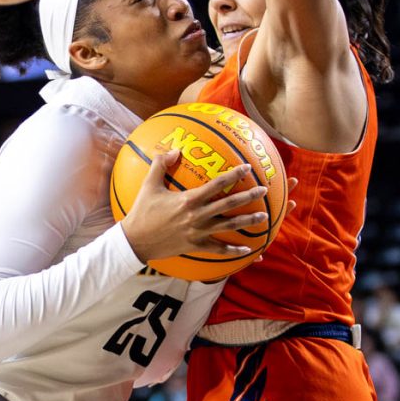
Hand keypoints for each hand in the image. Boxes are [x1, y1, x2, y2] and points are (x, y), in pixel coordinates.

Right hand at [121, 150, 268, 261]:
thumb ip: (161, 164)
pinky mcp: (196, 246)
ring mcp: (198, 232)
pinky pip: (218, 249)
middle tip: (263, 190)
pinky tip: (247, 249)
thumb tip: (175, 150)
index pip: (217, 184)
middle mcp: (197, 216)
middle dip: (248, 196)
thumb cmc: (142, 212)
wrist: (135, 241)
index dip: (234, 175)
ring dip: (247, 221)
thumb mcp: (149, 185)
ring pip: (228, 226)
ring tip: (263, 217)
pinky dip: (233, 250)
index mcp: (188, 199)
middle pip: (229, 205)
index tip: (247, 168)